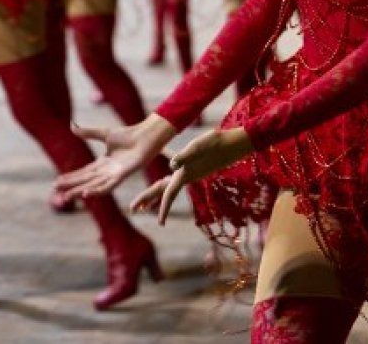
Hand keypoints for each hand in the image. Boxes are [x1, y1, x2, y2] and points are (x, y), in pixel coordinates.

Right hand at [55, 114, 175, 201]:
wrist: (145, 135)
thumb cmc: (128, 134)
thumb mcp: (104, 134)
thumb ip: (87, 132)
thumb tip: (71, 125)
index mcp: (102, 163)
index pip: (83, 173)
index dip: (70, 178)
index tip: (56, 182)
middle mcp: (106, 171)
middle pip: (85, 181)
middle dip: (71, 187)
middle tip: (56, 193)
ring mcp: (114, 175)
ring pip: (93, 186)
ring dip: (80, 191)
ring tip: (67, 196)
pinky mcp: (121, 176)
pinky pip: (108, 186)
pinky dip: (97, 190)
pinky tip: (86, 193)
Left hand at [130, 127, 252, 225]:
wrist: (235, 143)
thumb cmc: (217, 143)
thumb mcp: (199, 146)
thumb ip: (184, 156)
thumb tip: (171, 165)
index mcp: (185, 173)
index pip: (169, 193)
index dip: (163, 207)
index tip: (159, 224)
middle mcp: (186, 176)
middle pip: (163, 191)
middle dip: (148, 200)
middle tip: (133, 210)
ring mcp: (190, 173)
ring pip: (168, 187)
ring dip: (154, 196)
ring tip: (143, 205)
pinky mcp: (193, 168)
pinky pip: (174, 181)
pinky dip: (165, 185)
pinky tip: (165, 180)